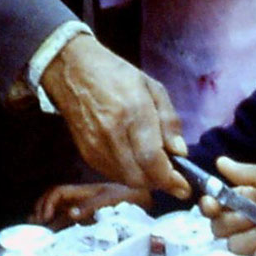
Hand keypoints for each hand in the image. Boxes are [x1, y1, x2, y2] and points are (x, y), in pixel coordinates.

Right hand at [33, 181, 148, 228]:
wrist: (143, 200)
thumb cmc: (127, 197)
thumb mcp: (109, 199)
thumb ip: (90, 205)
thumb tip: (70, 213)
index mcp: (81, 192)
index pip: (57, 193)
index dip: (47, 203)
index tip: (44, 217)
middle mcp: (79, 200)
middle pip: (53, 203)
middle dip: (41, 212)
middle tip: (33, 227)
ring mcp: (83, 210)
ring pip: (60, 214)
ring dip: (48, 222)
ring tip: (37, 234)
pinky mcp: (89, 221)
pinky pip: (70, 224)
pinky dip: (60, 230)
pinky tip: (55, 239)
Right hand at [41, 35, 188, 196]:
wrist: (72, 69)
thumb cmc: (115, 73)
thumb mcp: (151, 87)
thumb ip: (169, 121)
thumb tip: (180, 153)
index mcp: (133, 111)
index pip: (152, 159)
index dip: (170, 179)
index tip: (184, 186)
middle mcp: (112, 132)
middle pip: (139, 176)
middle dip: (160, 182)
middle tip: (171, 176)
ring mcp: (95, 144)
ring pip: (125, 179)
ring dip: (144, 180)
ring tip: (152, 166)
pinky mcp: (85, 151)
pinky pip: (111, 173)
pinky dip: (127, 174)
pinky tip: (133, 161)